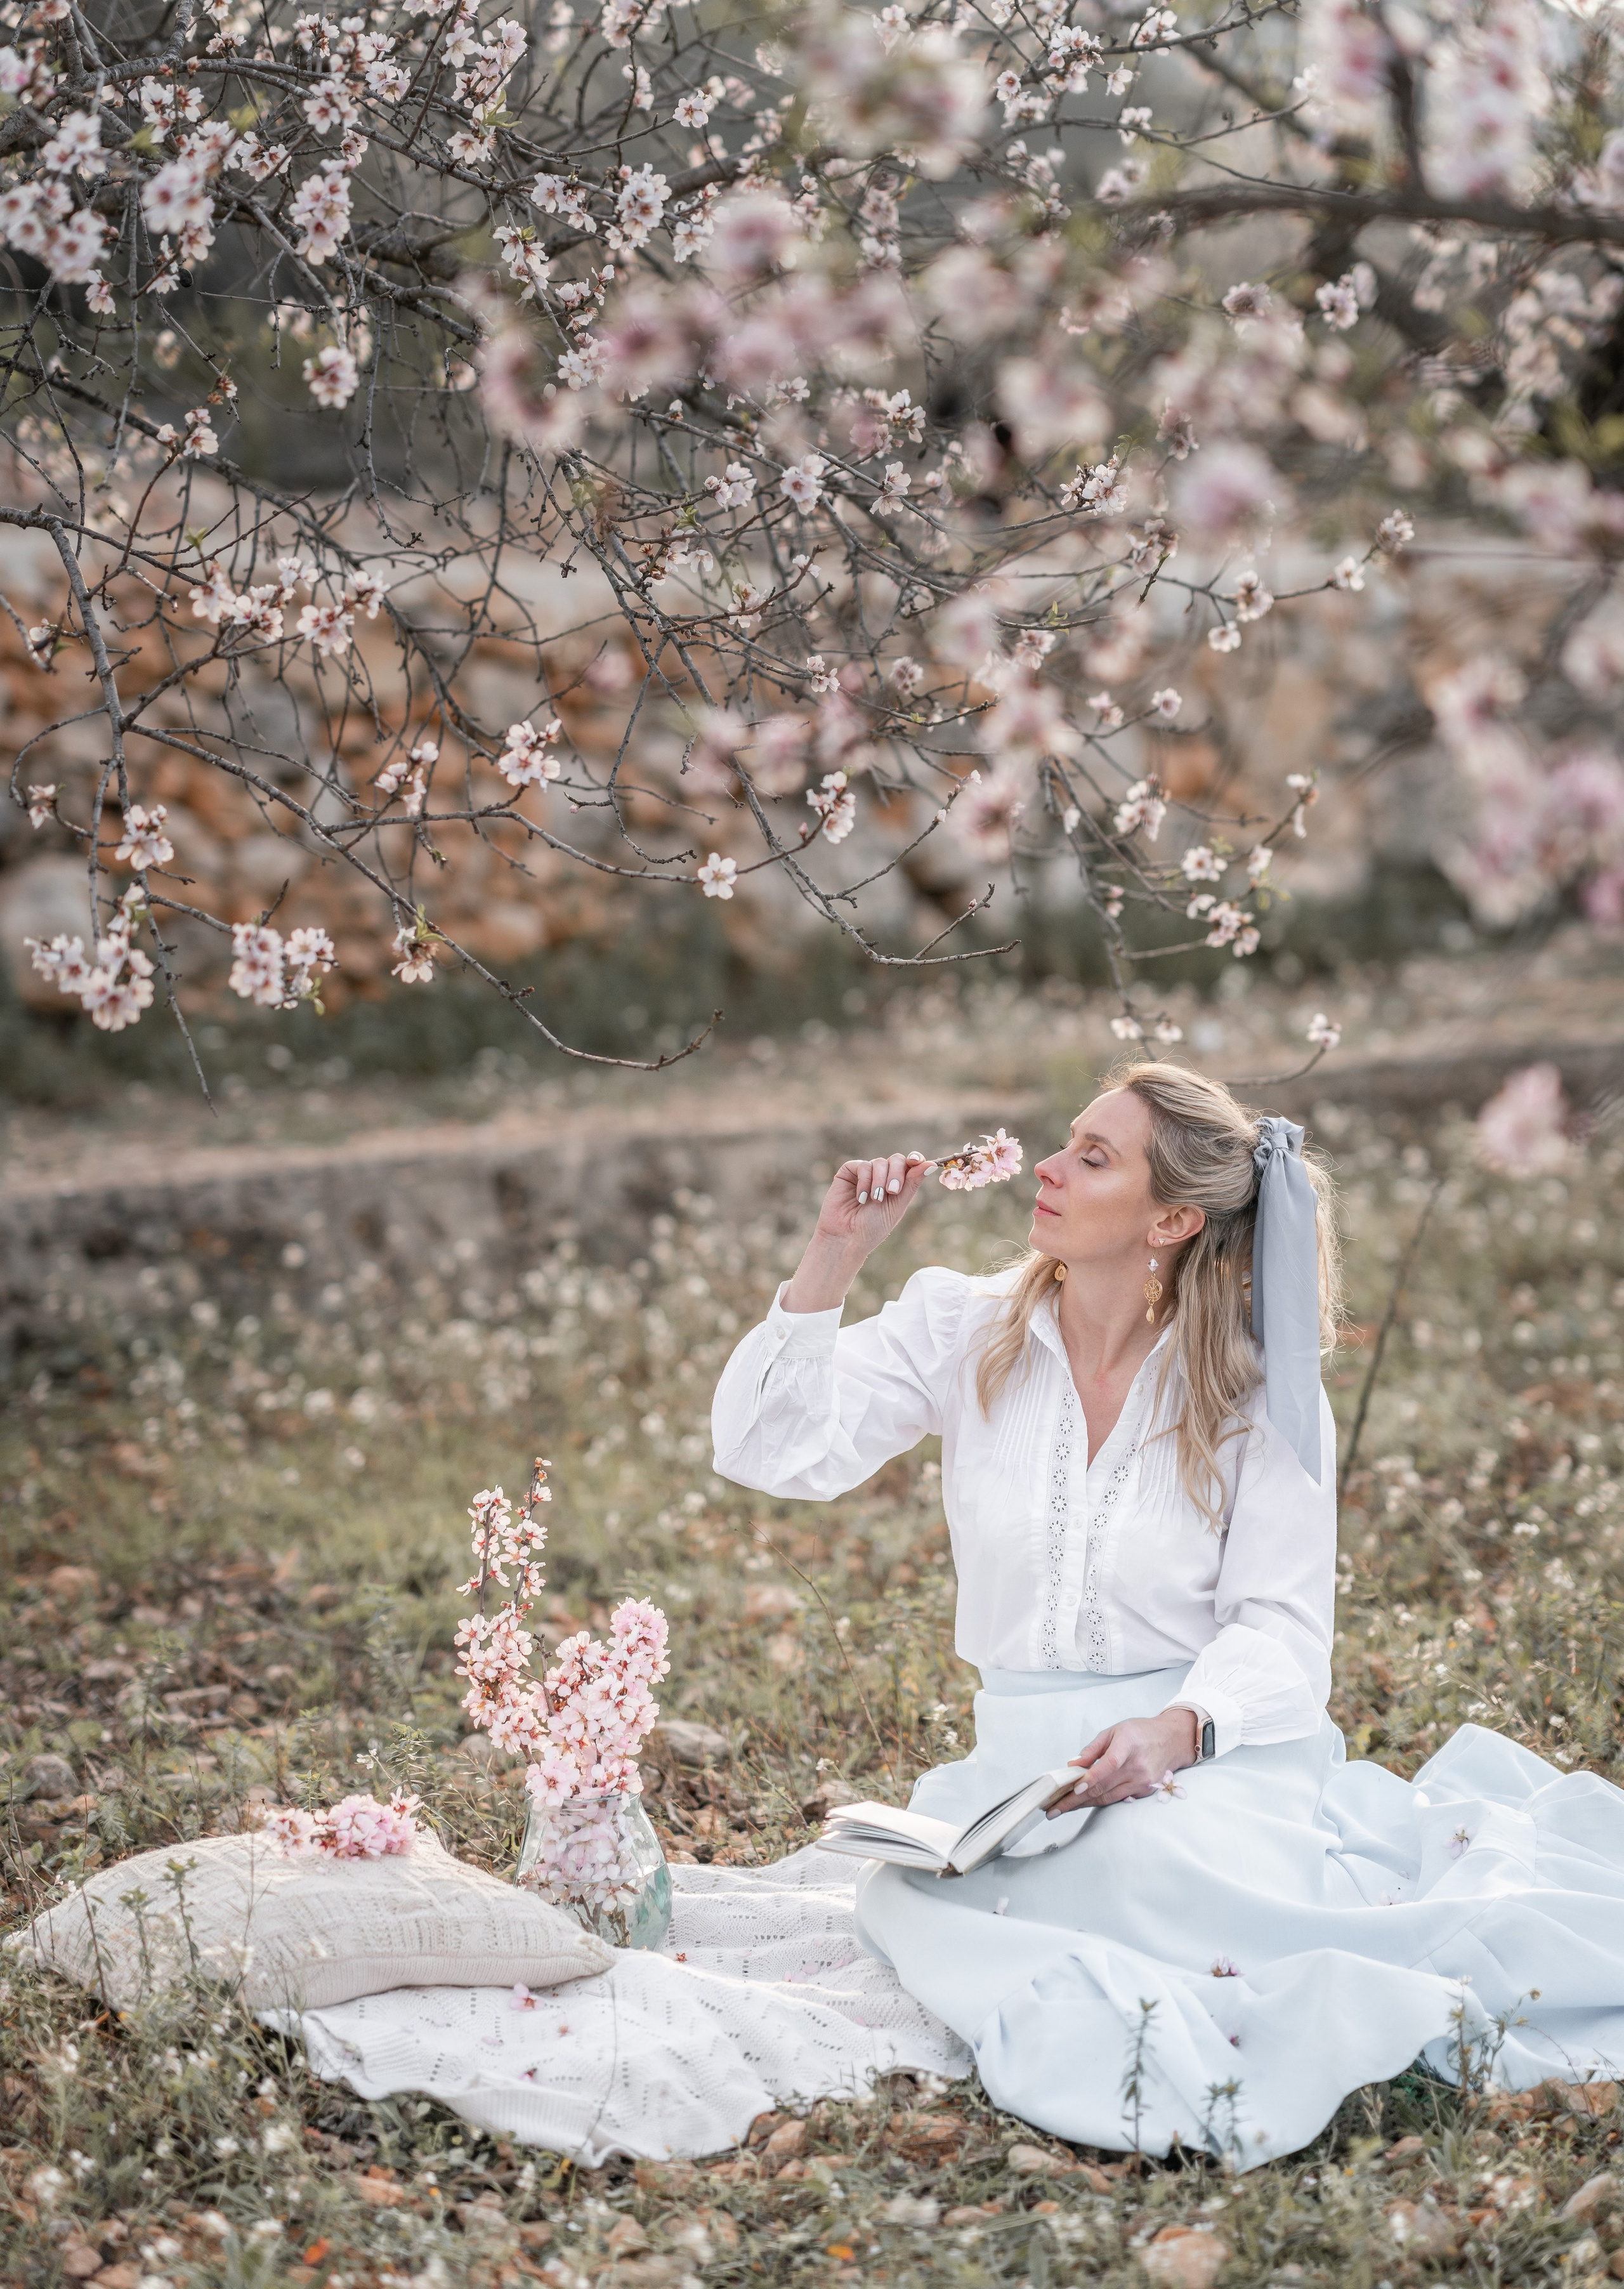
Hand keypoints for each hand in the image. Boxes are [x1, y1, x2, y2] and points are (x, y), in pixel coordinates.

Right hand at [783, 1149, 932, 1311]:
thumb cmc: (873, 1227)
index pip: (910, 1164)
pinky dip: (864, 1181)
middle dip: (896, 1174)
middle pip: (896, 1160)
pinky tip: (861, 1198)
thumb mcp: (898, 1205)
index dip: (915, 1158)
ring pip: (879, 1162)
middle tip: (892, 1192)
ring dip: (879, 1181)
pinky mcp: (848, 1173)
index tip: (916, 1161)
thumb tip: (931, 1164)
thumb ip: (912, 1183)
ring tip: (874, 1200)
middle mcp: (882, 1176)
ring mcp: (865, 1174)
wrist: (847, 1238)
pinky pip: (862, 1165)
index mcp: (897, 1184)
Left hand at [1046, 1710, 1198, 1813]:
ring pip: (1108, 1797)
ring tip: (1062, 1808)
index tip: (1074, 1788)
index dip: (1091, 1778)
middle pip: (1103, 1787)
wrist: (1172, 1740)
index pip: (1109, 1765)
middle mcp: (1137, 1766)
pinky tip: (1083, 1802)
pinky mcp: (1144, 1791)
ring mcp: (1142, 1782)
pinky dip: (1099, 1800)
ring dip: (1084, 1804)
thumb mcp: (1115, 1730)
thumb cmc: (1141, 1732)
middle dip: (1076, 1799)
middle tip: (1054, 1807)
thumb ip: (1093, 1748)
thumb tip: (1073, 1764)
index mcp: (1128, 1745)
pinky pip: (1117, 1798)